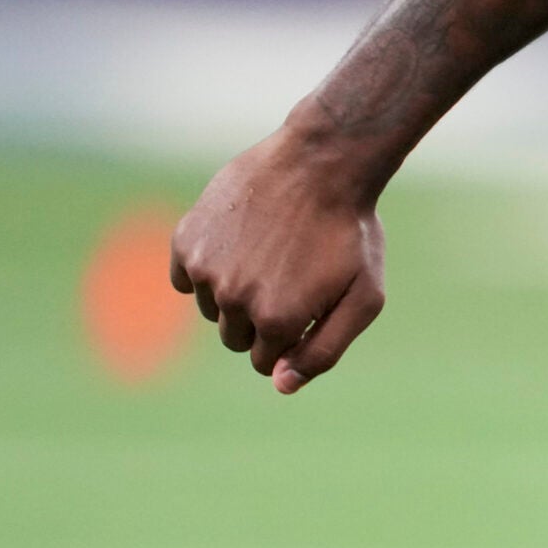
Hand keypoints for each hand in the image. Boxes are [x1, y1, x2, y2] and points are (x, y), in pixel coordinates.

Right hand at [169, 125, 386, 393]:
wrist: (321, 162)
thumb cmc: (350, 232)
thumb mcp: (363, 298)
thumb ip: (324, 350)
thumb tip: (280, 385)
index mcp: (278, 321)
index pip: (265, 362)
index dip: (289, 339)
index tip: (307, 307)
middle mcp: (235, 300)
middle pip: (235, 338)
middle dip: (261, 319)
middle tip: (290, 276)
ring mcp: (205, 269)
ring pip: (210, 308)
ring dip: (234, 292)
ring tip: (270, 254)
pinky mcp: (186, 239)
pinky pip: (184, 277)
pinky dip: (207, 267)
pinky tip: (239, 242)